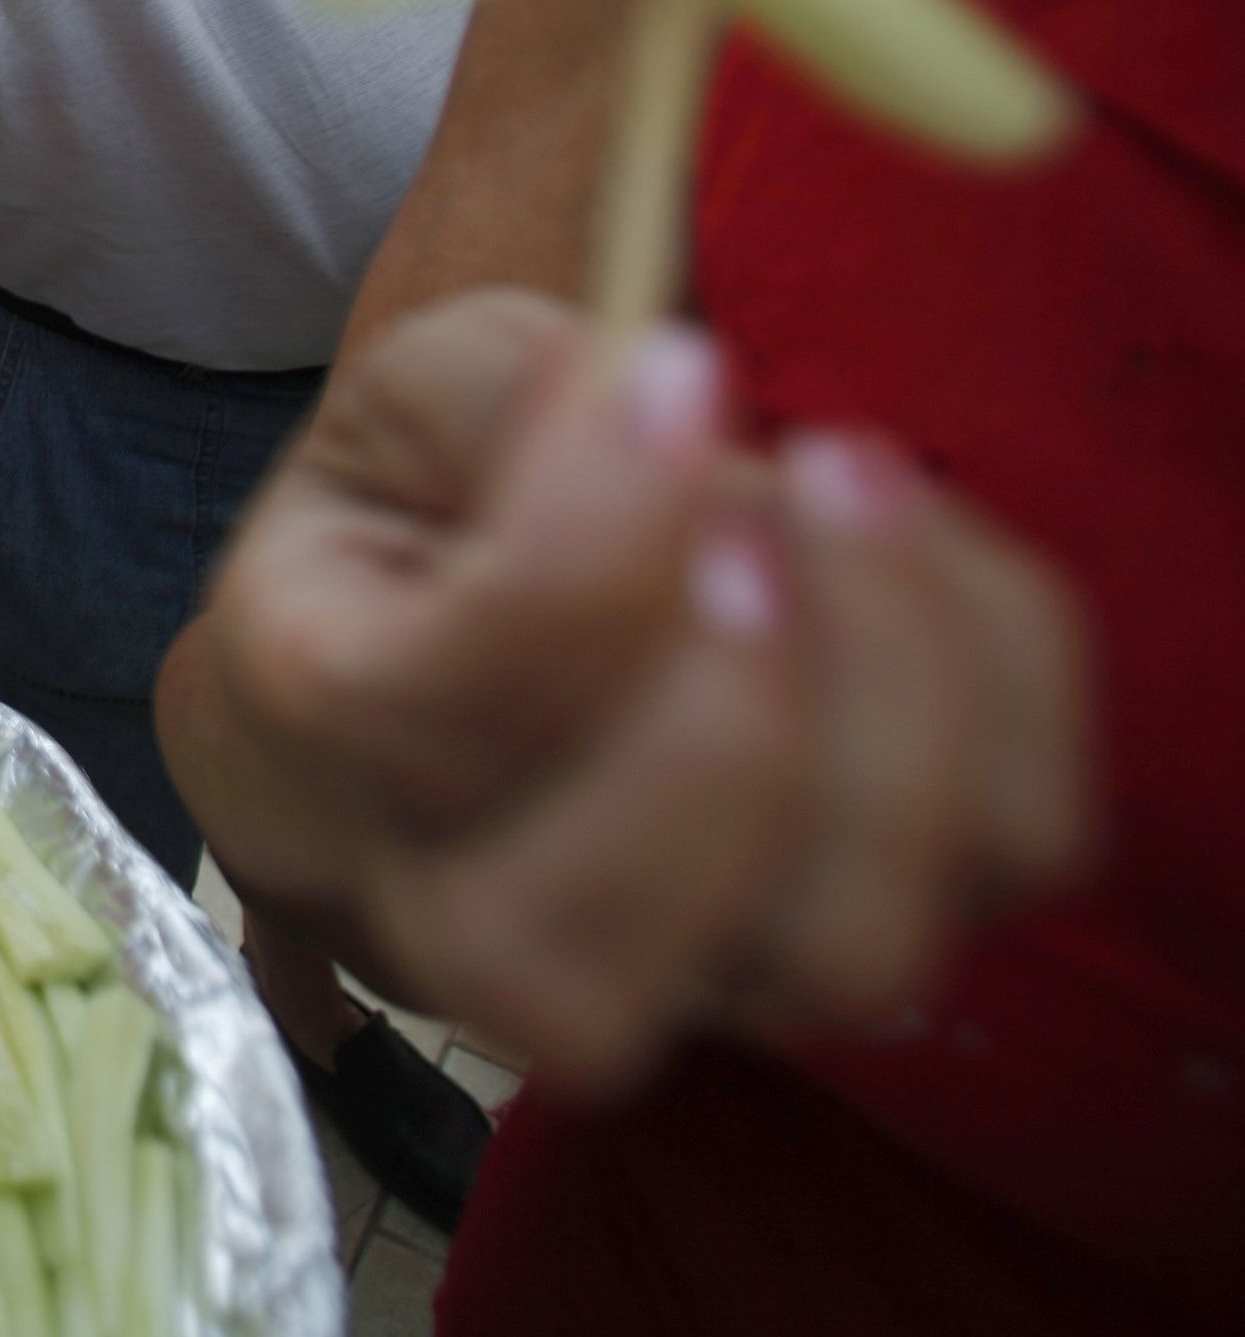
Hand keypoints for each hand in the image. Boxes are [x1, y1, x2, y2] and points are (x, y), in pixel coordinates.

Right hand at [181, 290, 1092, 1093]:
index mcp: (329, 747)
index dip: (589, 541)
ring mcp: (689, 967)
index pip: (448, 710)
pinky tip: (919, 539)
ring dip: (897, 701)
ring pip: (838, 950)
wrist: (481, 632)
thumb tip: (668, 397)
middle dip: (730, 705)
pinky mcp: (865, 917)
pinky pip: (1005, 851)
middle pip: (620, 935)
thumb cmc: (433, 510)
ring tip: (853, 483)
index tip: (675, 369)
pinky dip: (1008, 678)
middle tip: (775, 471)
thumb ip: (502, 395)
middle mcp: (481, 925)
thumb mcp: (413, 405)